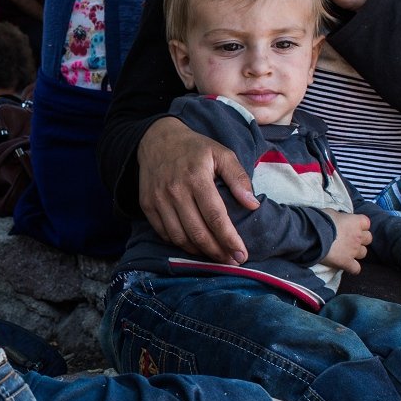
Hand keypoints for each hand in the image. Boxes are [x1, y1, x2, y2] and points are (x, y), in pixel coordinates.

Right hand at [137, 116, 258, 262]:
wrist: (156, 139)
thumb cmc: (195, 149)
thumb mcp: (222, 153)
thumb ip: (238, 178)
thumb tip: (253, 204)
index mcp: (197, 178)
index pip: (215, 217)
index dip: (229, 239)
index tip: (241, 254)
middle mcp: (175, 191)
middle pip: (198, 232)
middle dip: (217, 252)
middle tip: (231, 260)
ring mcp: (158, 200)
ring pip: (180, 237)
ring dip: (199, 252)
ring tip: (215, 255)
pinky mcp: (147, 205)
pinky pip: (164, 233)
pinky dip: (180, 243)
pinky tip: (194, 244)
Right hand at [319, 211, 370, 273]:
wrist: (313, 234)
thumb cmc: (320, 220)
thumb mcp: (332, 212)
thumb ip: (340, 217)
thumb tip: (340, 220)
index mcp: (356, 222)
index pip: (366, 223)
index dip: (360, 225)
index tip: (351, 226)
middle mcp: (358, 236)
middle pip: (368, 239)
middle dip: (361, 239)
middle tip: (349, 239)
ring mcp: (353, 250)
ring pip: (363, 253)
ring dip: (357, 252)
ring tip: (346, 252)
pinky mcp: (346, 262)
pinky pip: (356, 269)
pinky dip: (352, 268)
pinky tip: (346, 265)